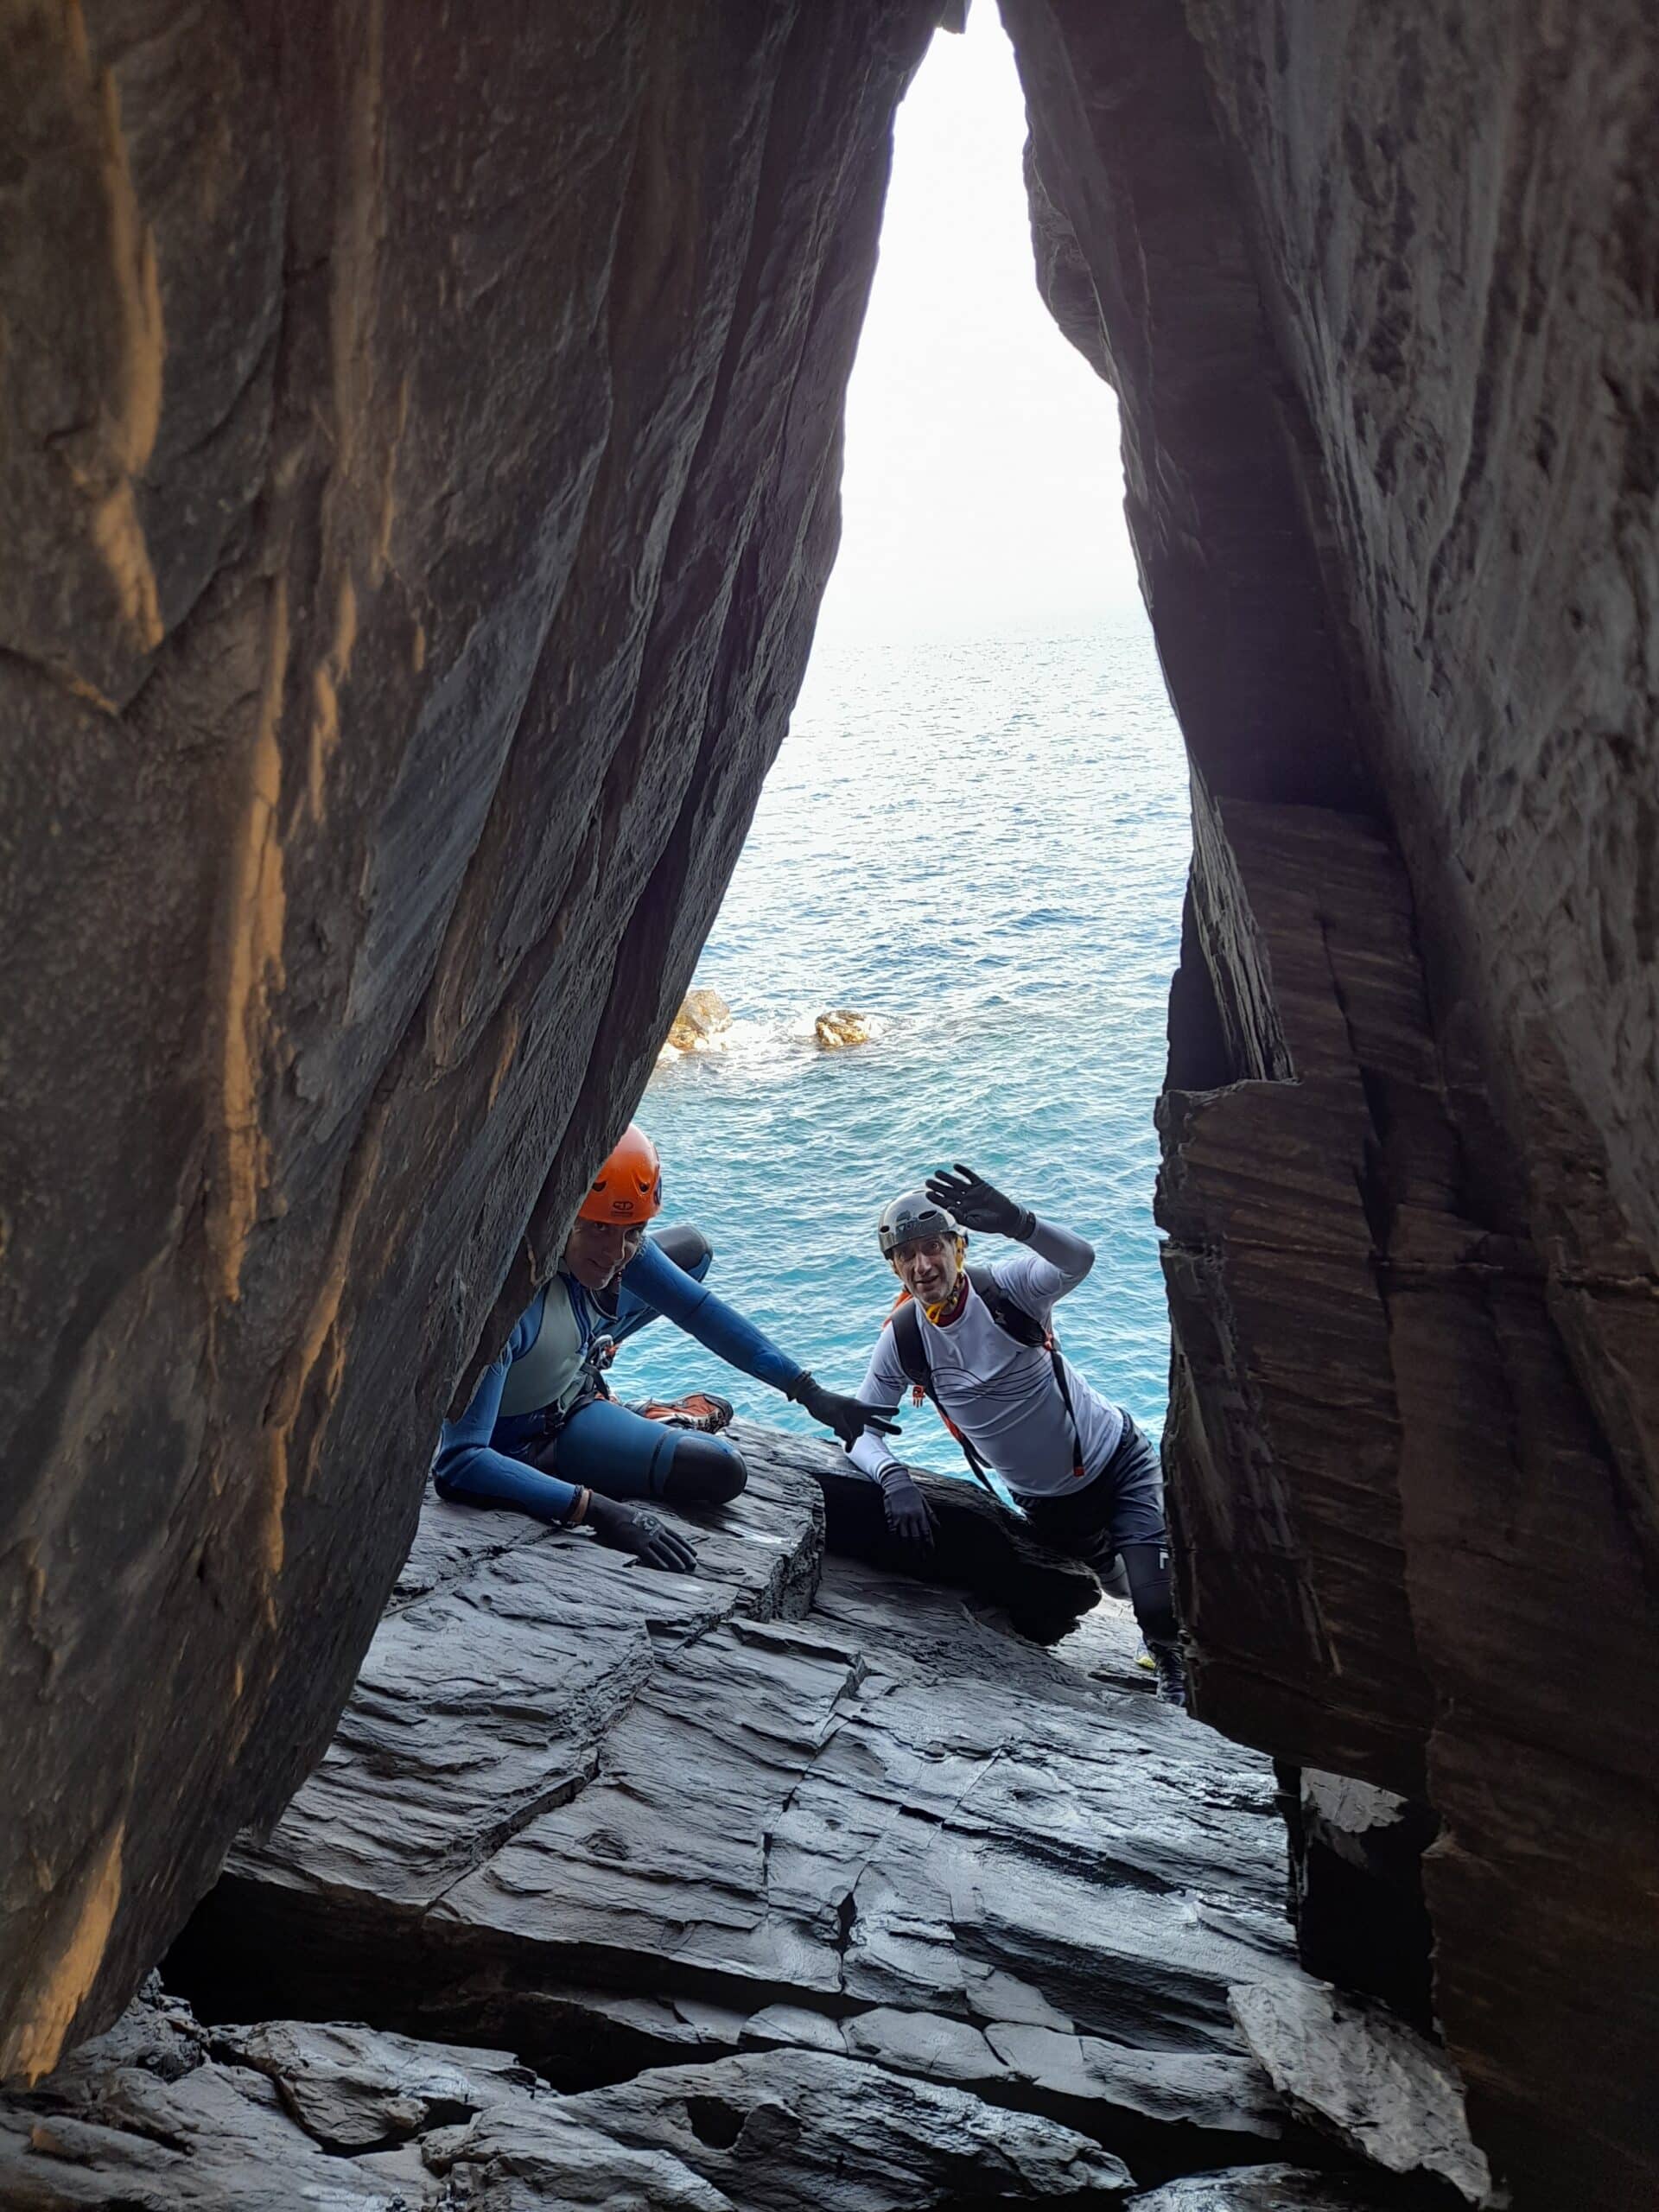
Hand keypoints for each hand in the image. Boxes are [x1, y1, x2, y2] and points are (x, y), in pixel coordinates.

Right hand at [583, 1492, 697, 1573]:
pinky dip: (659, 1562)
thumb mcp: (641, 1517)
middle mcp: (655, 1530)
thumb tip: (653, 1531)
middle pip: (674, 1544)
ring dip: (675, 1560)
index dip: (686, 1545)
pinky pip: (651, 1555)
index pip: (676, 1536)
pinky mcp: (638, 1543)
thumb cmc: (622, 1515)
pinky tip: (666, 1568)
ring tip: (683, 1568)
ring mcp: (647, 1537)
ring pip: (665, 1550)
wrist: (611, 1513)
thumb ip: (649, 1525)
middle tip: (694, 1563)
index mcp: (657, 1523)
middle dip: (685, 1554)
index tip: (694, 1552)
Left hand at [789, 1372, 901, 1451]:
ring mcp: (852, 1421)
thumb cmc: (825, 1404)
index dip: (886, 1410)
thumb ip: (843, 1429)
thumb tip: (850, 1440)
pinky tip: (847, 1450)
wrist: (814, 1401)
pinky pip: (849, 1437)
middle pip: (875, 1423)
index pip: (875, 1409)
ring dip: (849, 1436)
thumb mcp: (833, 1416)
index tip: (897, 1411)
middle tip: (900, 1431)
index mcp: (858, 1407)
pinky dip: (848, 1443)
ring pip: (857, 1434)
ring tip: (835, 1426)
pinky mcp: (845, 1426)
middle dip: (887, 1427)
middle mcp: (858, 1415)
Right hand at [879, 1468, 934, 1548]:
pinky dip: (895, 1541)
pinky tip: (898, 1547)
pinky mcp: (891, 1517)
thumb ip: (931, 1515)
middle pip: (916, 1537)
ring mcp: (900, 1518)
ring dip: (908, 1548)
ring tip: (911, 1556)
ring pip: (904, 1537)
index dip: (929, 1544)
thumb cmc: (912, 1491)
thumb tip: (939, 1527)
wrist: (896, 1482)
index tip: (931, 1552)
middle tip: (922, 1558)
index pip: (926, 1532)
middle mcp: (911, 1517)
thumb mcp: (924, 1501)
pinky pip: (893, 1532)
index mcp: (920, 1514)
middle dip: (920, 1549)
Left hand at [924, 1162, 1033, 1239]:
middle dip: (938, 1186)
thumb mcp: (974, 1224)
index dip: (936, 1198)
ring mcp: (972, 1192)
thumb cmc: (990, 1224)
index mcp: (961, 1210)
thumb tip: (948, 1209)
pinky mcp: (981, 1185)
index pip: (945, 1203)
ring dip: (947, 1178)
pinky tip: (955, 1166)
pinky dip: (963, 1171)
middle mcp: (964, 1200)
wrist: (1007, 1218)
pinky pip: (970, 1176)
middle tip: (927, 1181)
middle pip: (948, 1191)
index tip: (927, 1193)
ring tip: (937, 1173)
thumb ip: (960, 1217)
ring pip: (956, 1183)